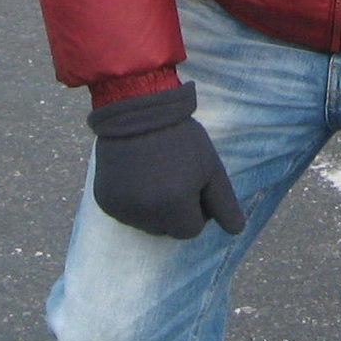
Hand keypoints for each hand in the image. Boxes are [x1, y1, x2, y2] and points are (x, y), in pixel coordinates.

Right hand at [87, 84, 245, 239]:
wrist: (137, 110)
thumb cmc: (180, 137)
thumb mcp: (210, 166)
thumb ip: (224, 203)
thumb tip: (236, 231)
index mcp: (174, 204)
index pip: (191, 230)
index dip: (197, 208)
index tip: (193, 184)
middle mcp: (145, 212)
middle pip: (168, 230)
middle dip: (175, 211)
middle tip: (174, 178)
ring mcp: (121, 209)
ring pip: (146, 224)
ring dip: (154, 208)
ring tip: (155, 174)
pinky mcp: (104, 201)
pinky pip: (126, 213)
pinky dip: (133, 201)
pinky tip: (136, 175)